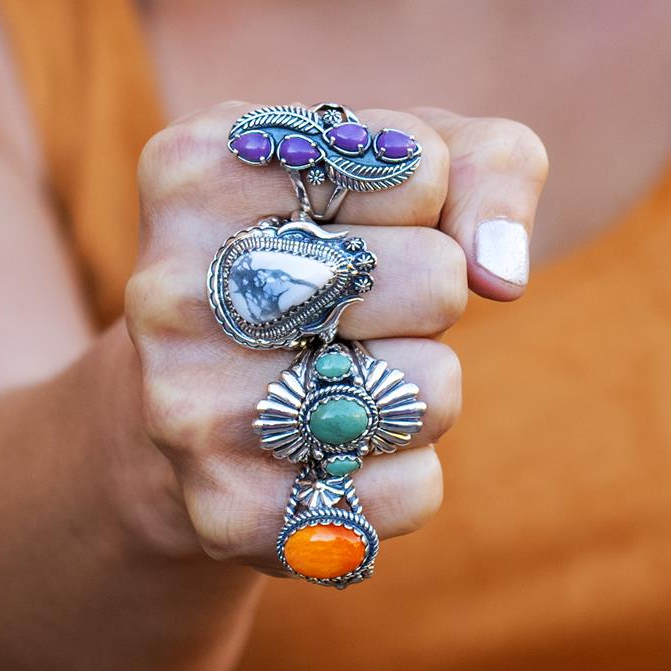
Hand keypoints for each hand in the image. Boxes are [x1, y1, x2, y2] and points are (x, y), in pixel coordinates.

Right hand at [124, 102, 546, 571]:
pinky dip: (411, 467)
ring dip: (426, 379)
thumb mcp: (406, 160)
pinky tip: (341, 441)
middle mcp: (171, 286)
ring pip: (430, 389)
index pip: (419, 166)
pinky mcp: (225, 511)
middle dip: (436, 286)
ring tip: (347, 364)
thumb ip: (490, 165)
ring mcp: (186, 406)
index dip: (425, 194)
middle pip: (436, 279)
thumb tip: (500, 272)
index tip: (357, 208)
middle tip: (360, 295)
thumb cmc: (328, 238)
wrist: (200, 388)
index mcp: (195, 167)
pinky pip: (415, 491)